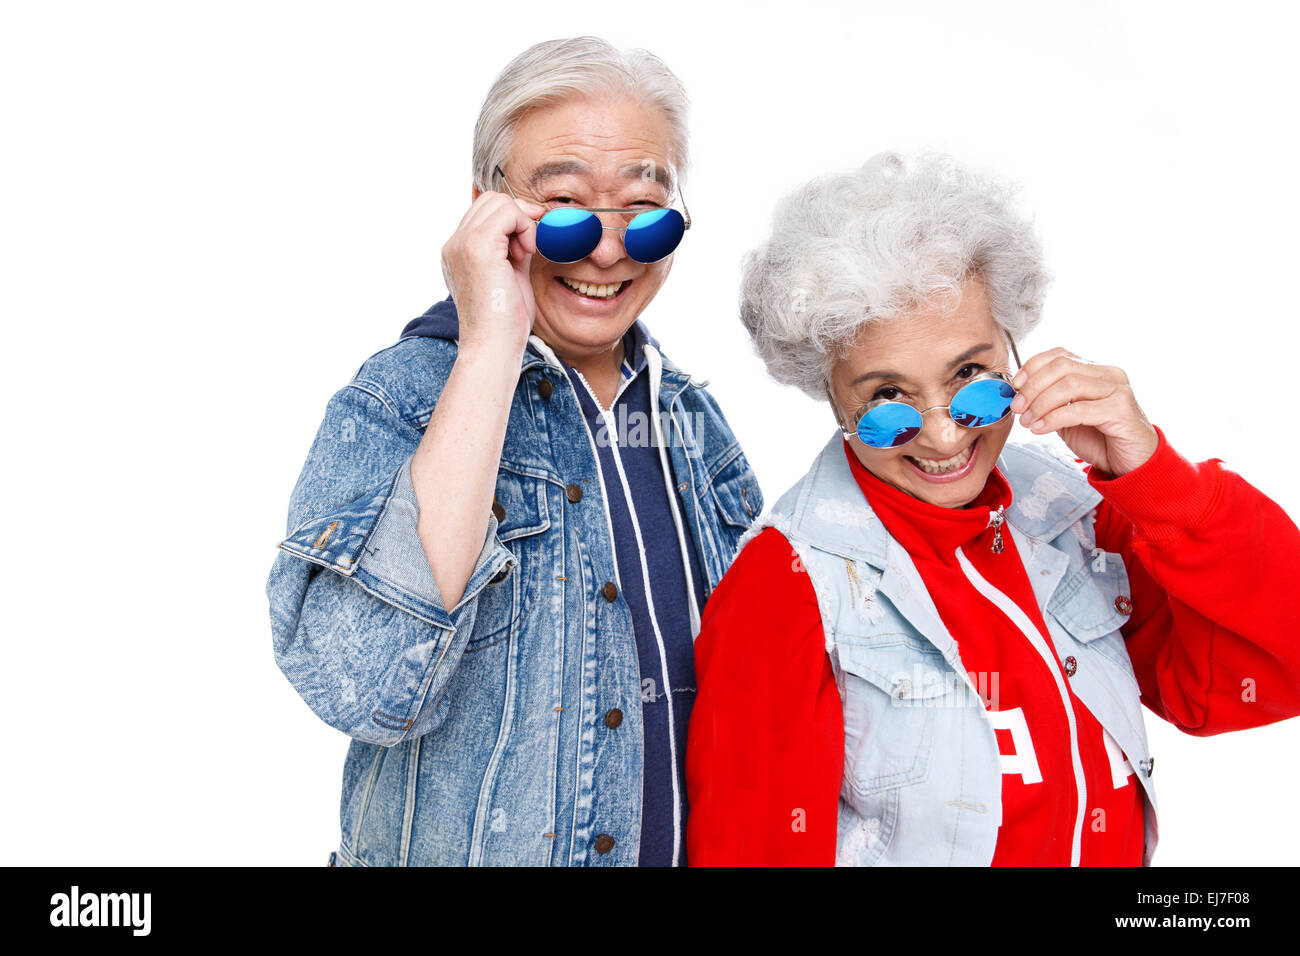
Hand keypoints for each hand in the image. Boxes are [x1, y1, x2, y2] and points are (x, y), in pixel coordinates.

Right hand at [440, 189, 544, 355]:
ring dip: (521, 222)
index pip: (484, 212)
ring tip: (524, 254)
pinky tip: (526, 253)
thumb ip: (514, 249)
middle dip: (517, 217)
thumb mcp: (510, 276)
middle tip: (526, 250)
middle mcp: (453, 245)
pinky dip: (525, 226)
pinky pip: (508, 211)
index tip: (526, 246)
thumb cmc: (504, 323)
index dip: (512, 221)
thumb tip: (528, 227)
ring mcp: (461, 243)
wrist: (493, 347)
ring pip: (498, 201)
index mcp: (457, 253)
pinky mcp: (477, 246)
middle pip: (490, 200)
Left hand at [1009, 347, 1158, 476]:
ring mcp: (1118, 390)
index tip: (1015, 385)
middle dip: (1033, 386)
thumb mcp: (1068, 416)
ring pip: (1069, 385)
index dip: (1032, 367)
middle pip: (1062, 366)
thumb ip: (1050, 402)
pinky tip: (1040, 429)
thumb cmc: (1101, 439)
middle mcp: (1109, 375)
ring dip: (1041, 404)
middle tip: (1017, 406)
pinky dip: (1053, 419)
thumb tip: (1019, 395)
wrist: (1132, 463)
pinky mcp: (1121, 411)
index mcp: (1096, 370)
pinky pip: (1078, 410)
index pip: (1060, 355)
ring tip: (1028, 421)